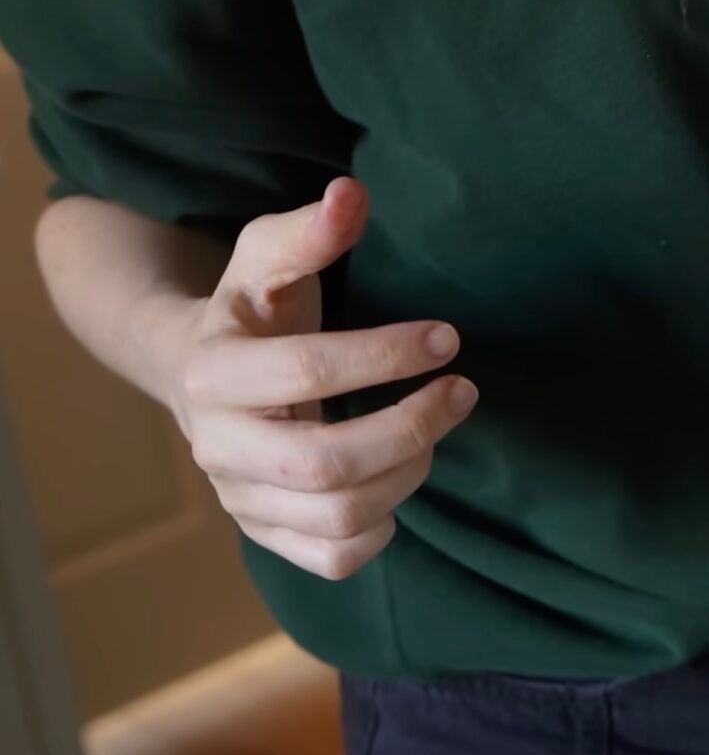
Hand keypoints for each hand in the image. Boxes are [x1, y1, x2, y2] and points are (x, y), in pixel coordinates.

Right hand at [156, 179, 477, 578]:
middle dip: (412, 427)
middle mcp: (215, 446)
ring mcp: (239, 499)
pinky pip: (335, 559)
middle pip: (325, 463)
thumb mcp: (265, 257)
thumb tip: (353, 195)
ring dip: (410, 471)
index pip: (306, 371)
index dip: (387, 354)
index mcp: (211, 372)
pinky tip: (397, 478)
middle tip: (462, 390)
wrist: (200, 373)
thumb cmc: (251, 309)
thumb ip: (309, 230)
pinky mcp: (265, 534)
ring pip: (340, 515)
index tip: (448, 337)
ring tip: (435, 427)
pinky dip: (382, 527)